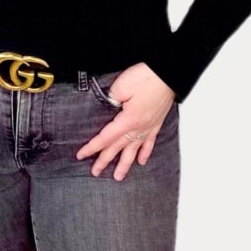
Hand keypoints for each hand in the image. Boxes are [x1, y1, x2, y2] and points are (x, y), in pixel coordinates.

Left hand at [75, 62, 175, 180]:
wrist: (168, 73)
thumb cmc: (147, 78)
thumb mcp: (121, 87)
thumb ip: (111, 99)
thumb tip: (109, 107)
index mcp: (128, 120)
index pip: (105, 138)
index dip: (92, 147)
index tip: (81, 155)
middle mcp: (138, 127)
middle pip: (118, 147)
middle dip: (105, 160)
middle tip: (95, 172)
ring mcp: (149, 126)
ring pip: (134, 150)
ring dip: (125, 164)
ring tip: (118, 177)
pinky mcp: (156, 122)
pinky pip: (149, 142)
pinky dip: (145, 153)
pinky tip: (142, 161)